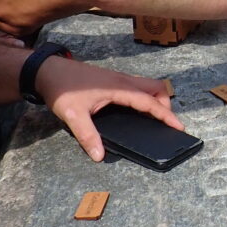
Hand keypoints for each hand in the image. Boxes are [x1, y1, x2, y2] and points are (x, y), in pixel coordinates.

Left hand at [35, 56, 181, 160]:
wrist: (49, 70)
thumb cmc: (62, 89)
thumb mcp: (73, 115)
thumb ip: (87, 136)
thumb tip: (99, 155)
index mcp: (119, 88)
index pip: (149, 102)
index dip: (165, 115)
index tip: (178, 126)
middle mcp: (123, 81)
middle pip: (156, 87)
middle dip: (165, 104)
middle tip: (164, 122)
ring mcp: (118, 78)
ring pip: (147, 85)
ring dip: (156, 98)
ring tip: (154, 117)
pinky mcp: (112, 79)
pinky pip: (137, 86)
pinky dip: (145, 96)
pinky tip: (136, 109)